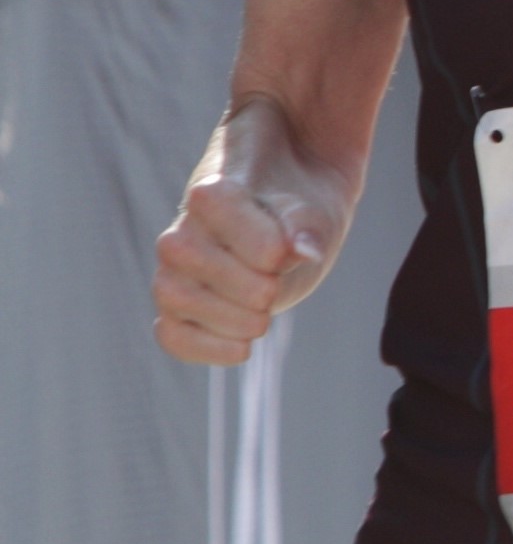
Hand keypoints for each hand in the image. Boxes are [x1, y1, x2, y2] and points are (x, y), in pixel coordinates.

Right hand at [153, 166, 334, 365]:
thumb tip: (304, 250)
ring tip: (262, 317)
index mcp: (211, 194)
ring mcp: (171, 274)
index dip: (269, 250)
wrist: (283, 234)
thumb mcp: (310, 211)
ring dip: (232, 320)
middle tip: (274, 285)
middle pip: (200, 264)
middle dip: (255, 288)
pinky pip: (171, 336)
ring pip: (175, 298)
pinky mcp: (176, 310)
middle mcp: (179, 233)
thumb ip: (307, 226)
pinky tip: (243, 347)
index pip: (233, 228)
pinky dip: (206, 349)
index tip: (283, 253)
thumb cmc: (294, 215)